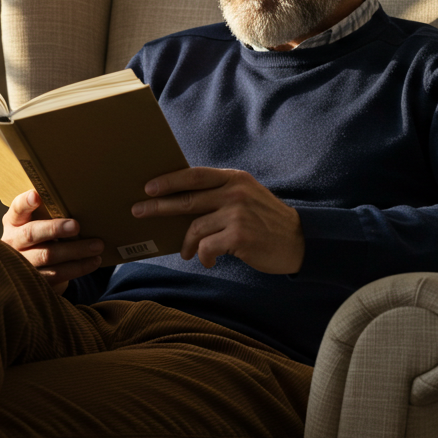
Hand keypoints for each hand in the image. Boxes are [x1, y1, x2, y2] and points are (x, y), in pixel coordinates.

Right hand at [1, 190, 104, 294]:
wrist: (35, 267)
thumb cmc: (42, 236)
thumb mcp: (38, 222)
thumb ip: (50, 212)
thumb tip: (80, 200)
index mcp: (14, 221)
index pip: (17, 208)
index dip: (25, 202)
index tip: (36, 196)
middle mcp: (14, 241)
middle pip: (31, 233)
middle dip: (54, 228)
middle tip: (76, 226)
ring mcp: (23, 262)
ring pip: (48, 256)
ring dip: (75, 251)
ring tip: (97, 246)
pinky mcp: (36, 279)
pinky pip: (58, 274)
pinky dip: (78, 267)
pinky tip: (93, 261)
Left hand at [131, 167, 303, 273]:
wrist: (299, 241)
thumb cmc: (266, 221)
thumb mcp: (246, 196)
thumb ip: (220, 193)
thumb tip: (181, 201)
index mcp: (234, 178)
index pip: (194, 175)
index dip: (169, 180)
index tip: (148, 187)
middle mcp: (235, 192)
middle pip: (187, 199)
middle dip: (158, 206)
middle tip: (138, 211)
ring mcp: (237, 214)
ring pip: (195, 229)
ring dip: (185, 244)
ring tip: (185, 252)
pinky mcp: (239, 236)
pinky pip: (206, 248)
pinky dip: (203, 257)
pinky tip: (209, 262)